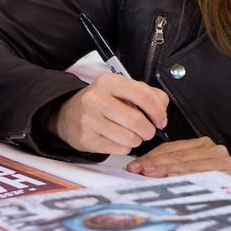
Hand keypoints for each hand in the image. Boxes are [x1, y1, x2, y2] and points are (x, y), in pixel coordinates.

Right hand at [49, 73, 168, 155]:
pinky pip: (120, 149)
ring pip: (130, 138)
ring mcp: (89, 120)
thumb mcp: (122, 89)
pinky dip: (125, 147)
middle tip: (148, 130)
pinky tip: (118, 139)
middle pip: (137, 120)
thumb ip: (147, 94)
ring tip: (132, 134)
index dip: (158, 111)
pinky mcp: (87, 139)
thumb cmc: (101, 102)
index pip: (143, 95)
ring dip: (138, 140)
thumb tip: (162, 108)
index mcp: (108, 82)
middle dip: (149, 130)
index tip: (161, 119)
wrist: (68, 114)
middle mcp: (96, 99)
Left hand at [126, 137, 230, 179]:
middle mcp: (216, 151)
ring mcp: (225, 163)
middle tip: (138, 171)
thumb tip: (138, 172)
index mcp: (203, 146)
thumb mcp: (188, 177)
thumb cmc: (211, 194)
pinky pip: (204, 176)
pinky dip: (189, 176)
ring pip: (190, 164)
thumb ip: (168, 171)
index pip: (172, 148)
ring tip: (150, 174)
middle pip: (179, 156)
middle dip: (155, 163)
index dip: (151, 156)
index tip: (134, 166)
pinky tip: (175, 178)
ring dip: (167, 169)